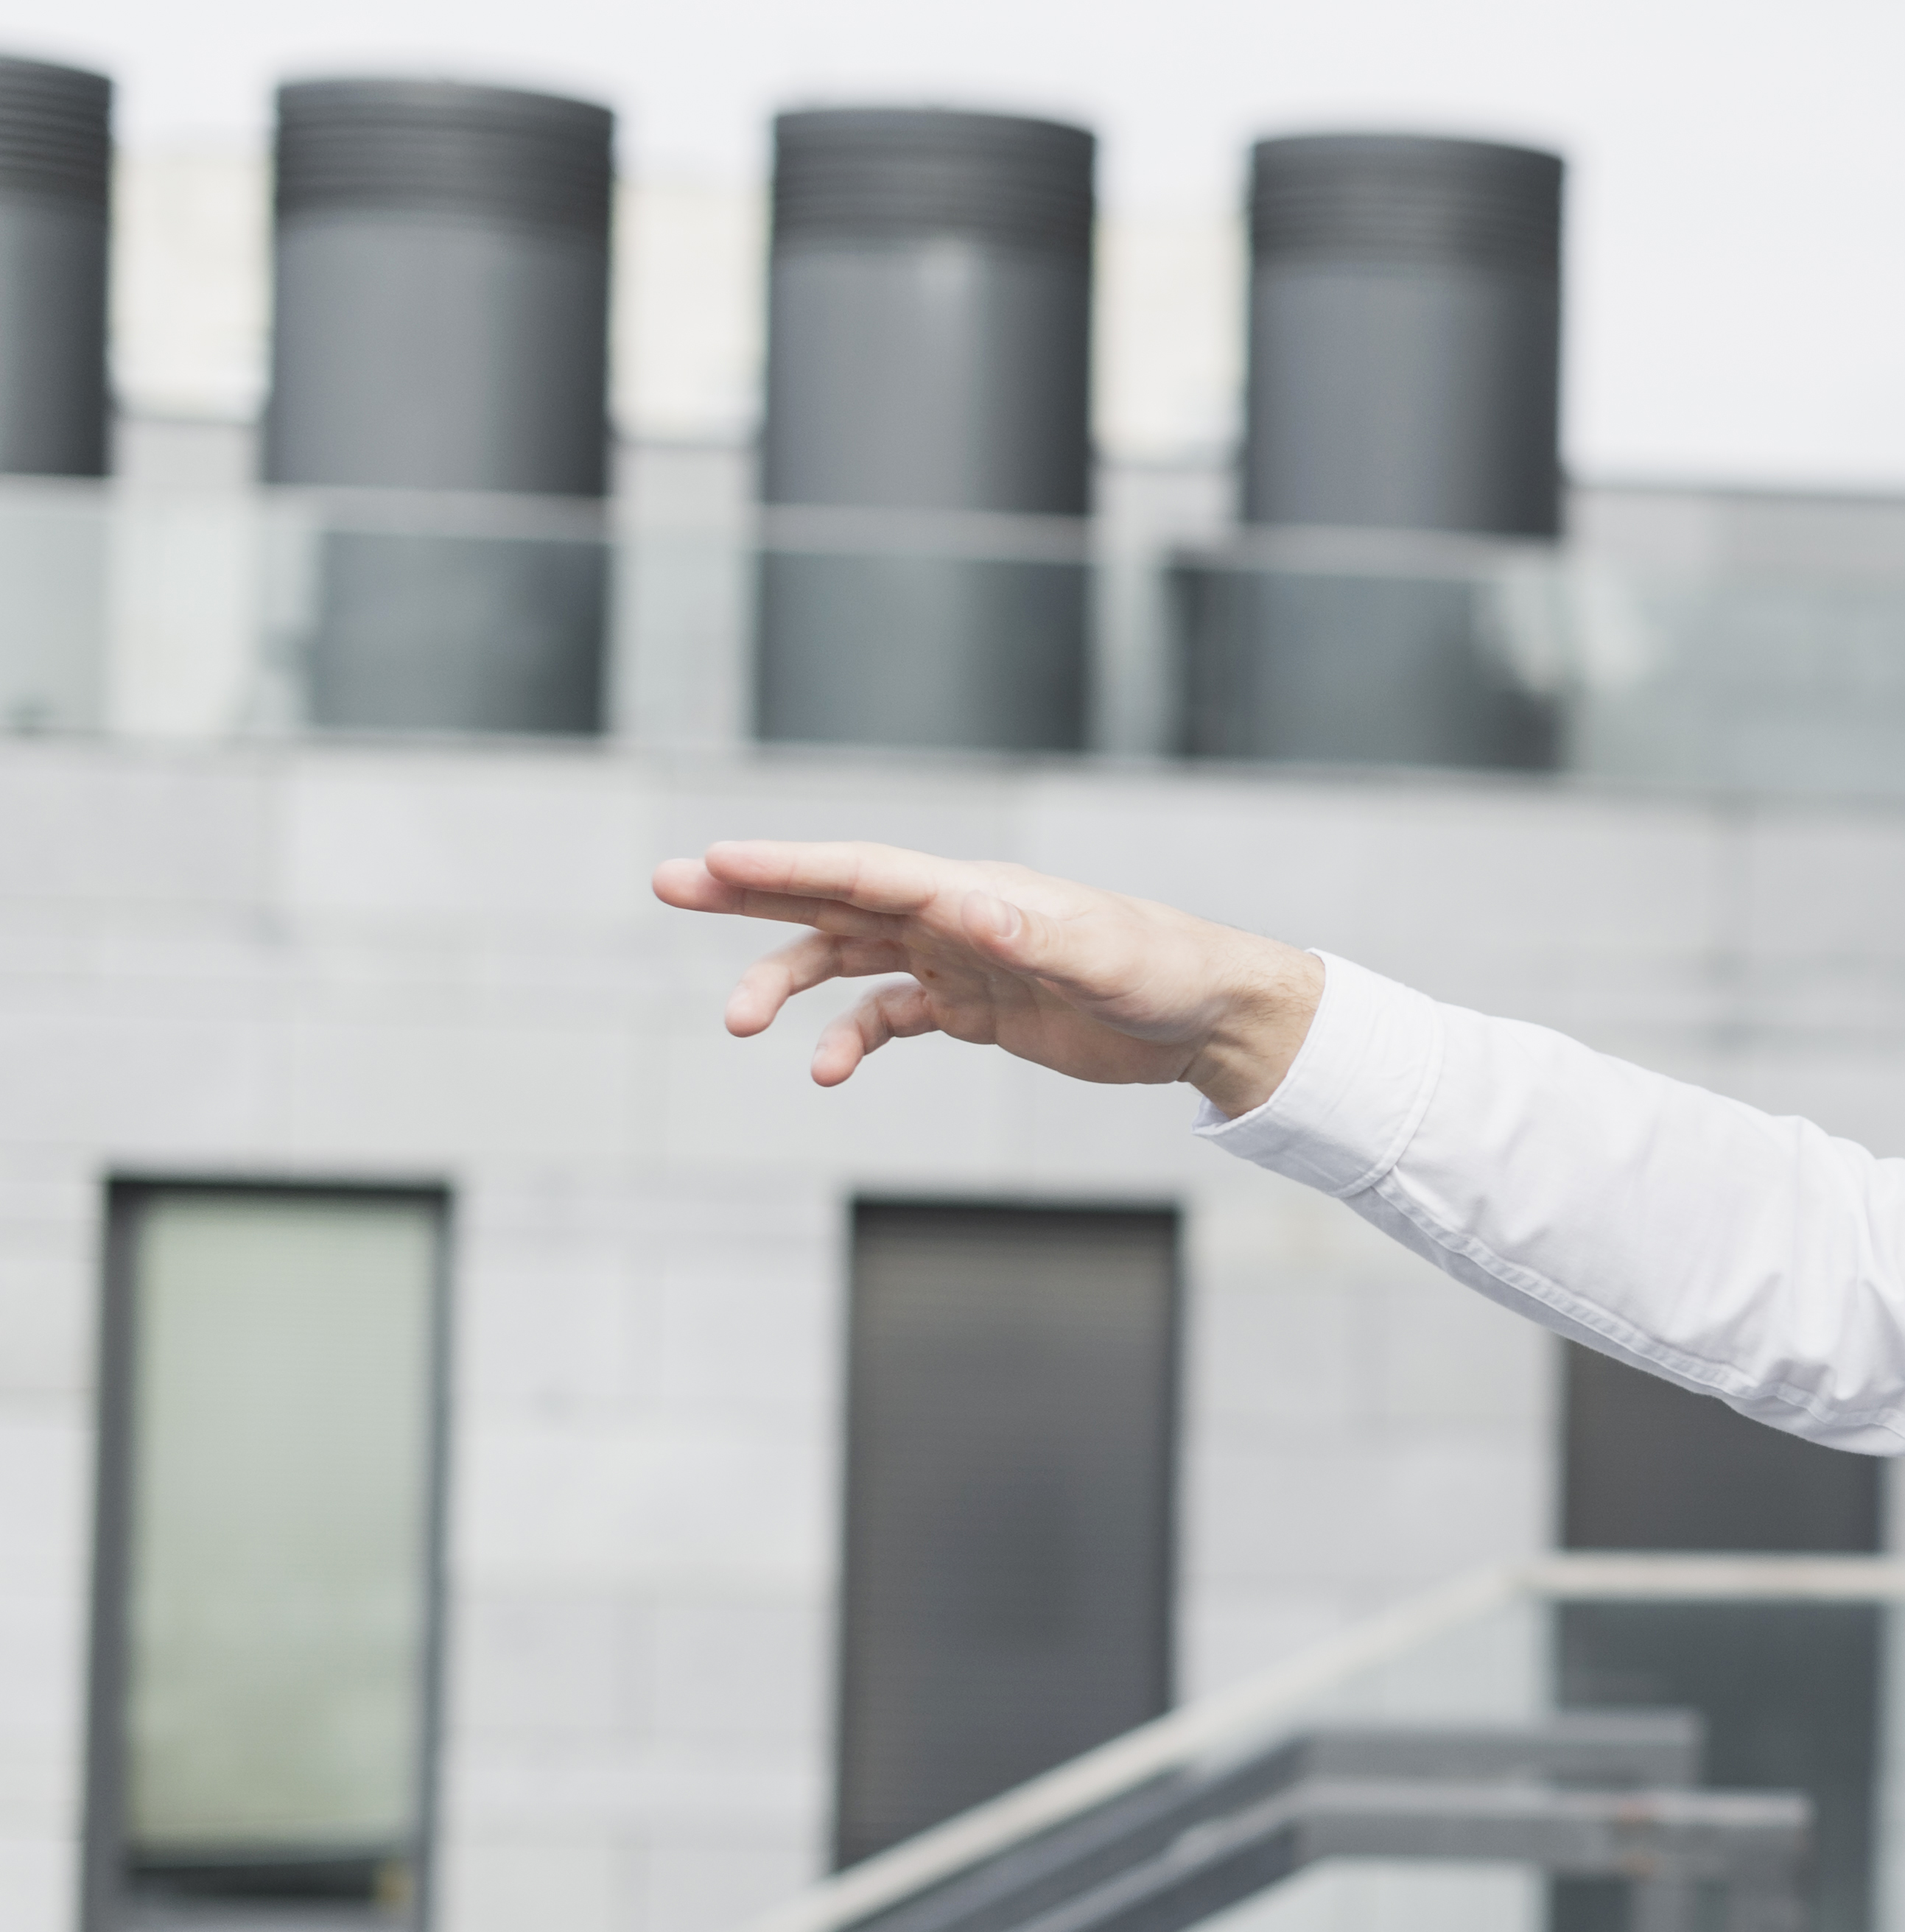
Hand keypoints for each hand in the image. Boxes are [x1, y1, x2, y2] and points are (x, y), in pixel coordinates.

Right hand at [654, 839, 1326, 1115]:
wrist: (1209, 1018)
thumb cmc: (1166, 973)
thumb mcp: (1103, 958)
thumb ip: (1032, 935)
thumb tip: (967, 908)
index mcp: (975, 890)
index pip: (864, 870)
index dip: (788, 864)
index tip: (715, 861)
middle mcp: (955, 914)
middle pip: (833, 894)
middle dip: (751, 890)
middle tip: (667, 883)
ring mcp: (957, 959)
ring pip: (846, 957)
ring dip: (788, 980)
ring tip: (737, 1021)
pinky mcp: (972, 1007)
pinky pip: (888, 1017)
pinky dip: (850, 1038)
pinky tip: (824, 1070)